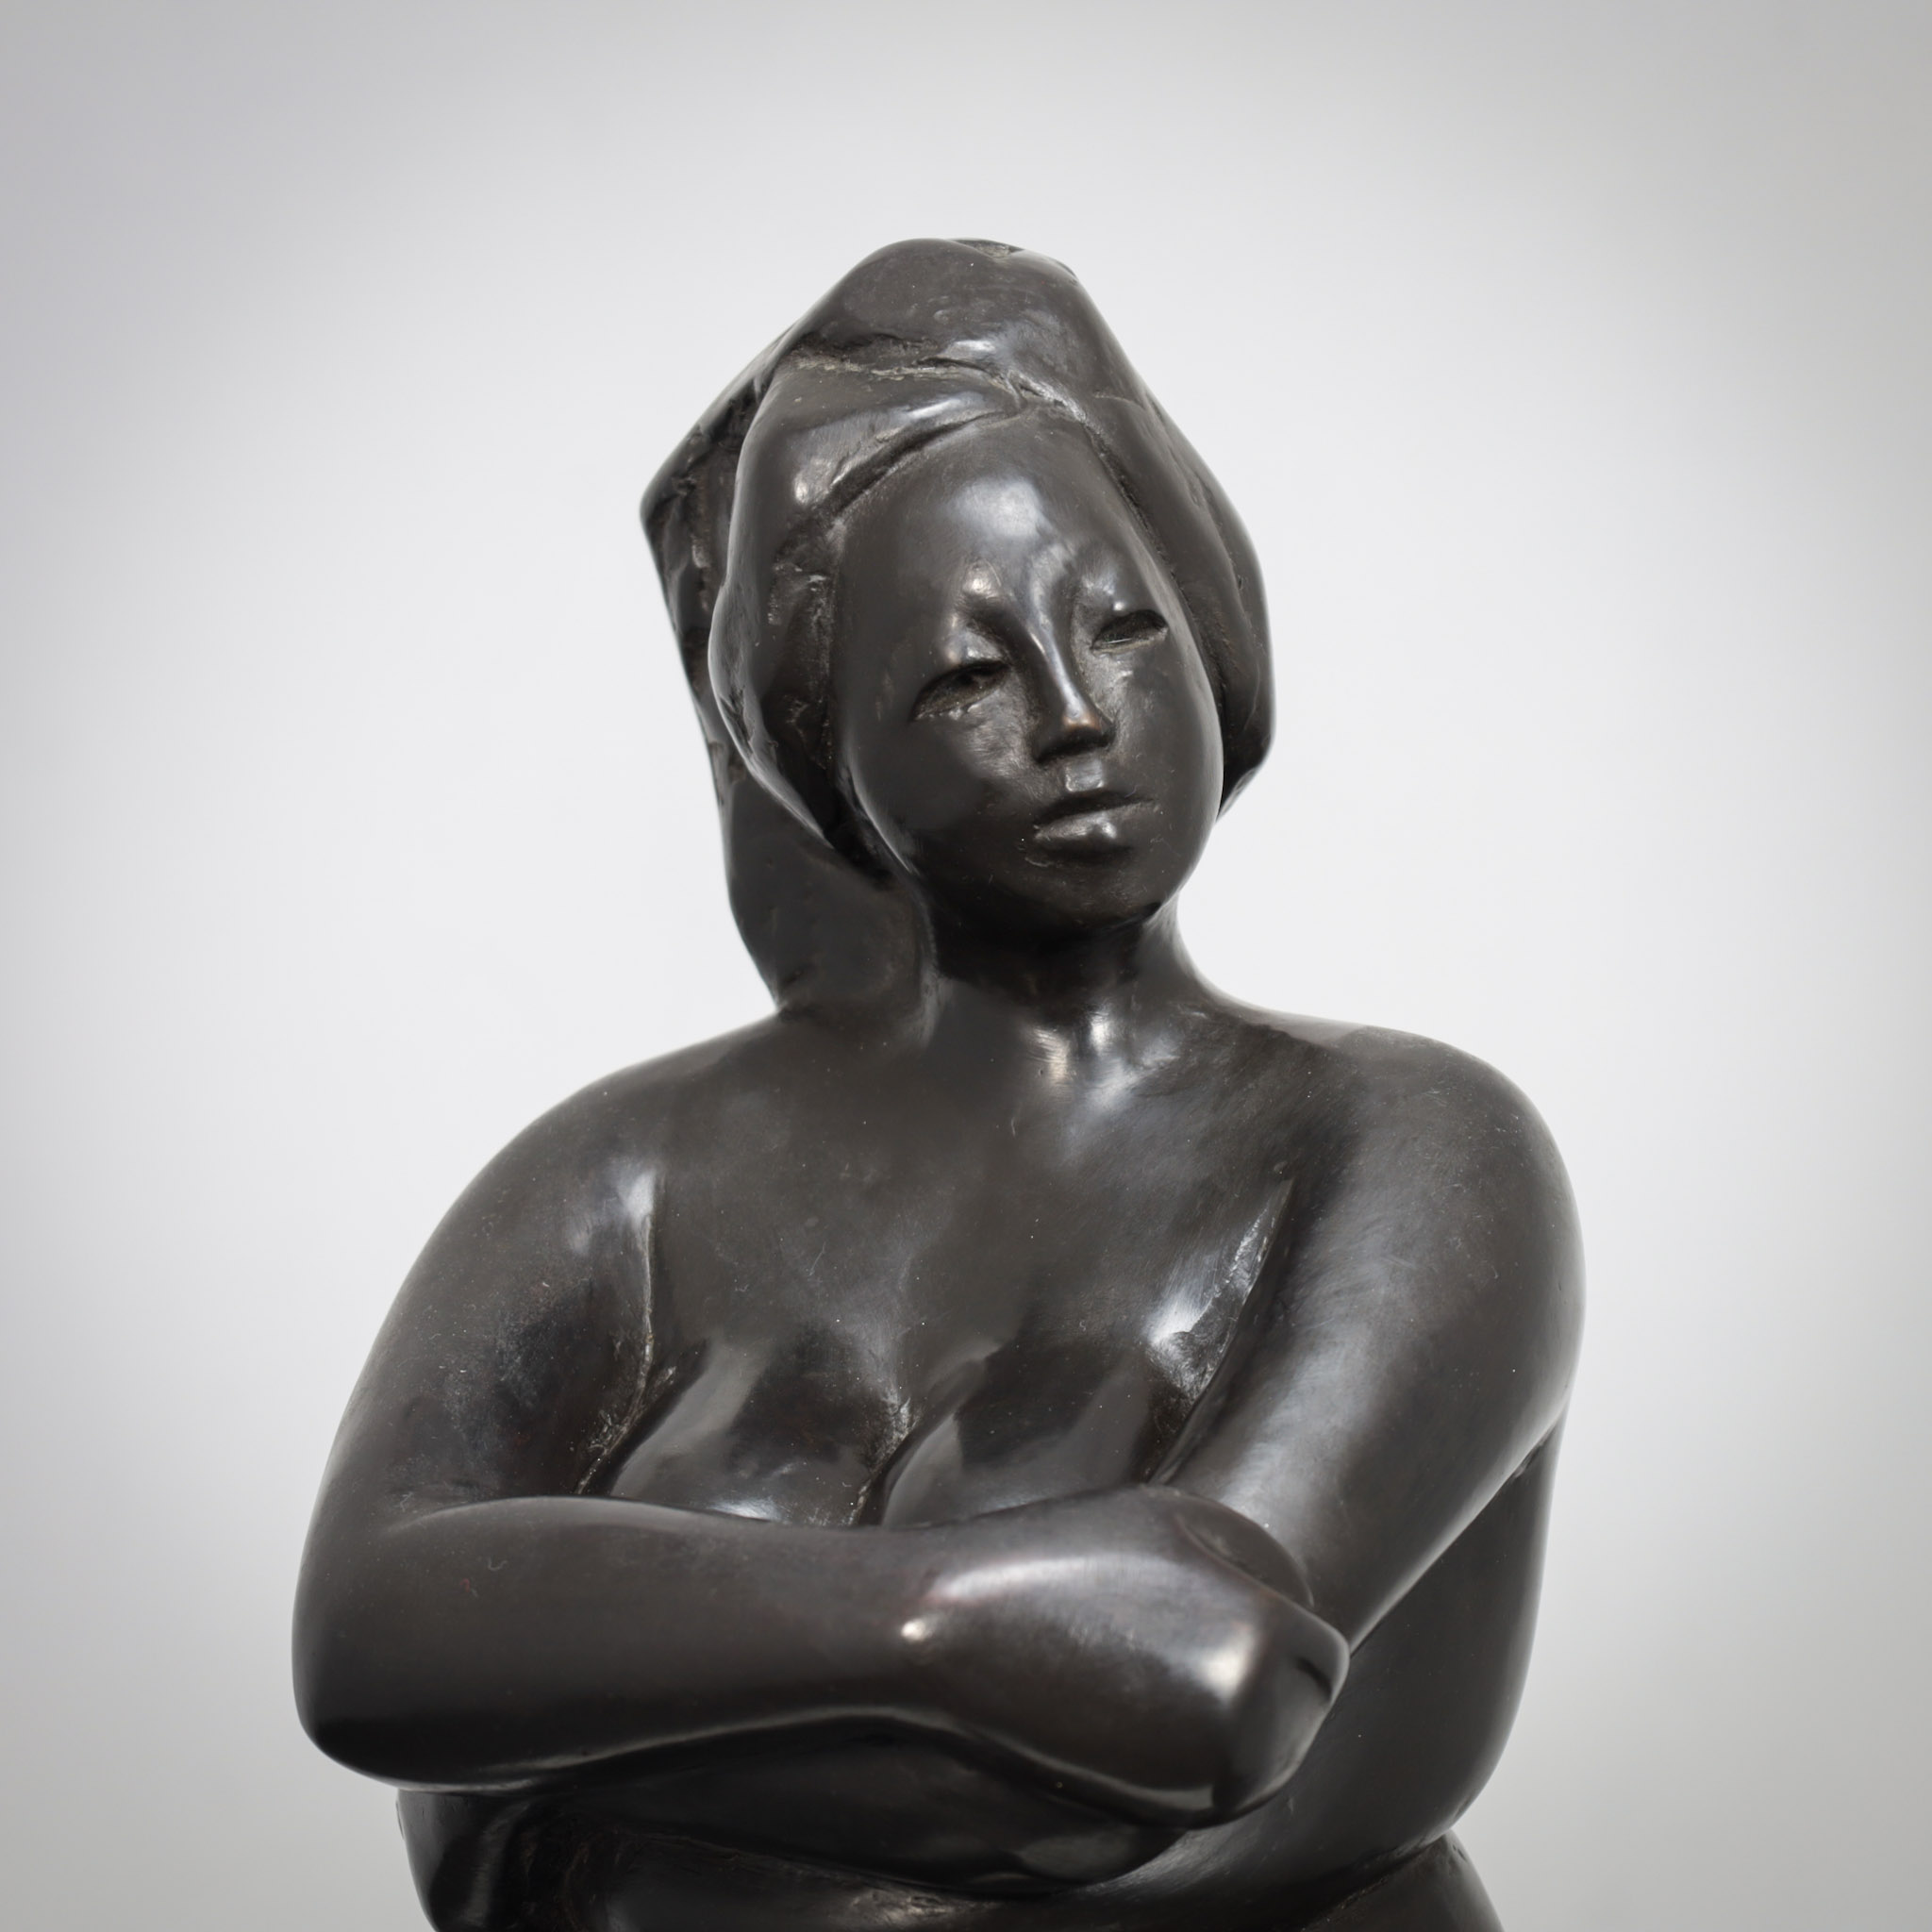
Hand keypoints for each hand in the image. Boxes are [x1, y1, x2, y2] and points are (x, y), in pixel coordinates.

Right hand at [896, 1485, 1346, 1826]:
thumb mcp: (1173, 1519)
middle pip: (1302, 1712)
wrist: (954, 1633)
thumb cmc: (1064, 1555)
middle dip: (1265, 1678)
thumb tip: (1294, 1595)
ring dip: (1237, 1719)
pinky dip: (1197, 1751)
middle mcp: (1249, 1726)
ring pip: (1264, 1758)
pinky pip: (1215, 1785)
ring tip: (1163, 1662)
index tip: (1233, 1608)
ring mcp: (1204, 1782)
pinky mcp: (1162, 1815)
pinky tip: (1143, 1702)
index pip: (1323, 1655)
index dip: (1285, 1627)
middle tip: (1191, 1635)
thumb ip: (1252, 1555)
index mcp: (1259, 1644)